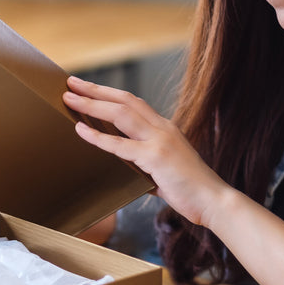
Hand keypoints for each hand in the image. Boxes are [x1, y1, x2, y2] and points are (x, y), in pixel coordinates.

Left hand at [62, 76, 232, 226]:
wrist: (213, 201)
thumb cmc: (189, 188)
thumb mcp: (163, 167)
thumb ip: (144, 161)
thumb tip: (122, 163)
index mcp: (164, 128)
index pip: (133, 102)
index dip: (109, 93)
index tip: (87, 87)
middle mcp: (162, 128)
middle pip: (124, 100)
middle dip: (95, 89)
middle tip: (70, 83)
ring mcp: (160, 140)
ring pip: (120, 114)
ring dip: (92, 104)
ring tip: (69, 98)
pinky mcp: (156, 157)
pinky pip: (120, 144)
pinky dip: (97, 136)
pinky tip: (79, 129)